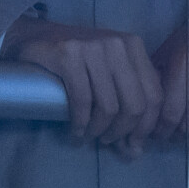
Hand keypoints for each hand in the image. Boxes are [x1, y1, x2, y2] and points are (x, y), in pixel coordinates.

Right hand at [0, 15, 163, 147]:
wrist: (35, 36)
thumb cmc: (77, 59)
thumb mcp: (110, 71)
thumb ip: (127, 101)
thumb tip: (135, 150)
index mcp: (134, 46)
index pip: (154, 96)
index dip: (146, 128)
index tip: (132, 145)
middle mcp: (117, 45)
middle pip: (135, 105)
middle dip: (122, 132)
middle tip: (108, 141)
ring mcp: (93, 47)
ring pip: (109, 106)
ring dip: (99, 131)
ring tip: (89, 136)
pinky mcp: (68, 55)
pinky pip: (82, 100)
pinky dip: (80, 123)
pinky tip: (76, 131)